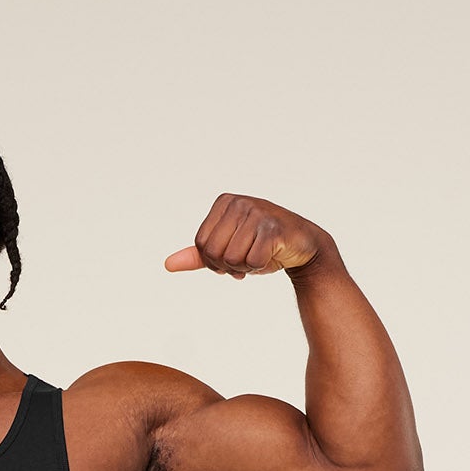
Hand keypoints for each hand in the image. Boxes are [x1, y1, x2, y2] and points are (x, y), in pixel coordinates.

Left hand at [165, 195, 321, 277]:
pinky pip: (251, 262)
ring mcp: (257, 212)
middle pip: (213, 253)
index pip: (200, 245)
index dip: (214, 261)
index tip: (232, 256)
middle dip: (227, 266)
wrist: (301, 246)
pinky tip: (270, 255)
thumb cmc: (262, 245)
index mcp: (224, 202)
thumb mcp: (227, 248)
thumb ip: (198, 255)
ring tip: (258, 256)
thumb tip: (168, 264)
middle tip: (245, 260)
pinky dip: (259, 267)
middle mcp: (239, 202)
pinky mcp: (272, 228)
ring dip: (244, 267)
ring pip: (231, 259)